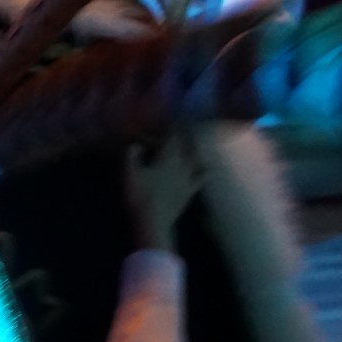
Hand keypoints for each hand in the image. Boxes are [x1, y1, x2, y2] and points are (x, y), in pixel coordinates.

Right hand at [127, 133, 202, 250]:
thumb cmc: (140, 195)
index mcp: (166, 157)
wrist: (154, 221)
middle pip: (184, 146)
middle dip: (182, 137)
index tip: (171, 120)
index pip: (171, 137)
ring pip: (194, 159)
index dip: (171, 128)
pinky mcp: (190, 191)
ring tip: (194, 144)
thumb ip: (132, 155)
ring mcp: (187, 178)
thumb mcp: (129, 174)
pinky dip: (206, 172)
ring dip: (194, 150)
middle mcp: (180, 164)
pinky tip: (211, 169)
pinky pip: (201, 179)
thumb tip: (135, 144)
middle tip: (182, 129)